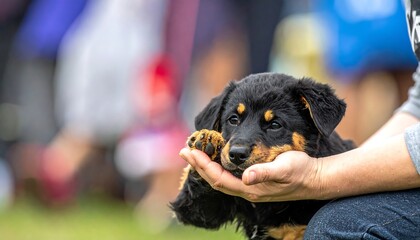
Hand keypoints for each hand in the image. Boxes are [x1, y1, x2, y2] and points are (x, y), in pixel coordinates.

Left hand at [179, 148, 323, 201]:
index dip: (202, 166)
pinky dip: (218, 165)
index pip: (218, 178)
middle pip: (215, 179)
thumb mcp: (284, 168)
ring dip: (206, 165)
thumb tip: (246, 177)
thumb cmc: (300, 172)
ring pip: (220, 177)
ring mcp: (249, 186)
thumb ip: (264, 173)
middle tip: (184, 151)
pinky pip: (229, 175)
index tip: (191, 152)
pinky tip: (216, 157)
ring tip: (195, 153)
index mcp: (250, 188)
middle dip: (198, 165)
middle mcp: (246, 189)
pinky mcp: (254, 181)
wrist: (314, 179)